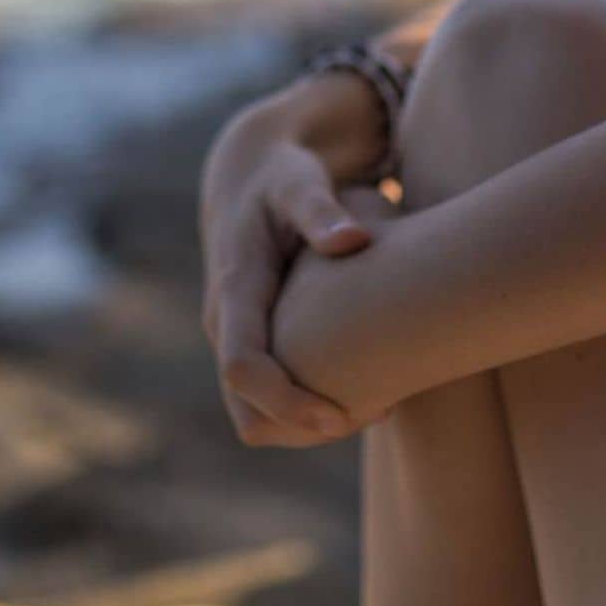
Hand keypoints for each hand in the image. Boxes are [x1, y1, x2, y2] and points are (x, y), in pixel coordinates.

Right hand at [200, 106, 377, 446]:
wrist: (251, 177)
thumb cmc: (285, 177)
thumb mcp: (299, 183)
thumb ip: (320, 209)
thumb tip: (350, 241)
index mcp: (235, 289)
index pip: (243, 368)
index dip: (287, 403)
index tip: (343, 418)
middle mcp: (225, 324)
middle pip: (248, 412)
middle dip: (305, 429)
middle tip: (379, 414)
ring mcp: (234, 338)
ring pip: (257, 416)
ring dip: (309, 427)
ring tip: (380, 406)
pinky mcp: (252, 342)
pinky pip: (269, 402)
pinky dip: (310, 409)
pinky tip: (368, 388)